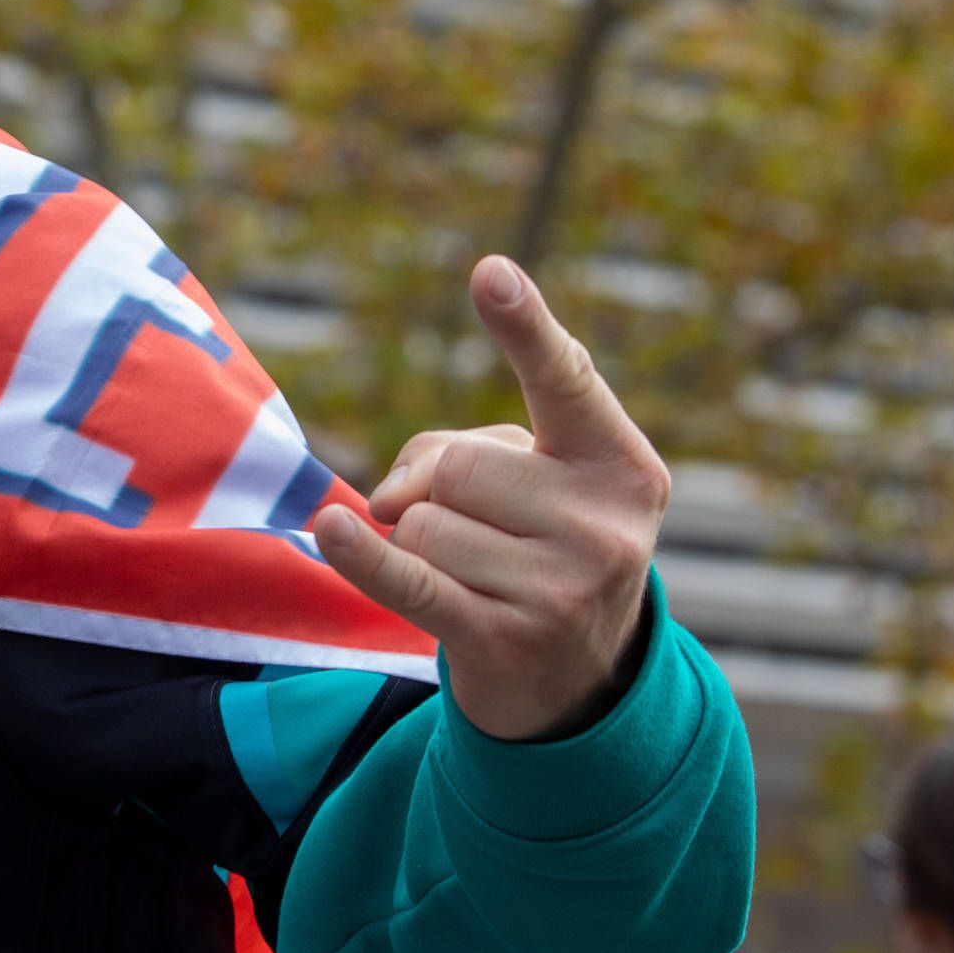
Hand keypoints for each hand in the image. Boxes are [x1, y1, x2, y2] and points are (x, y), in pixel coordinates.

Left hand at [314, 256, 668, 738]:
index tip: (489, 273)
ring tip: (469, 574)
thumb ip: (460, 454)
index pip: (565, 383)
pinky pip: (406, 578)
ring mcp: (560, 589)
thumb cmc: (538, 544)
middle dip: (434, 488)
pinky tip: (330, 529)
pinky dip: (360, 555)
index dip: (524, 328)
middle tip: (473, 528)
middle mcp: (605, 526)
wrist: (576, 679)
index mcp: (623, 465)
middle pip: (456, 466)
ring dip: (417, 543)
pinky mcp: (504, 638)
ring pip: (420, 523)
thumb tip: (386, 501)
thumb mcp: (530, 481)